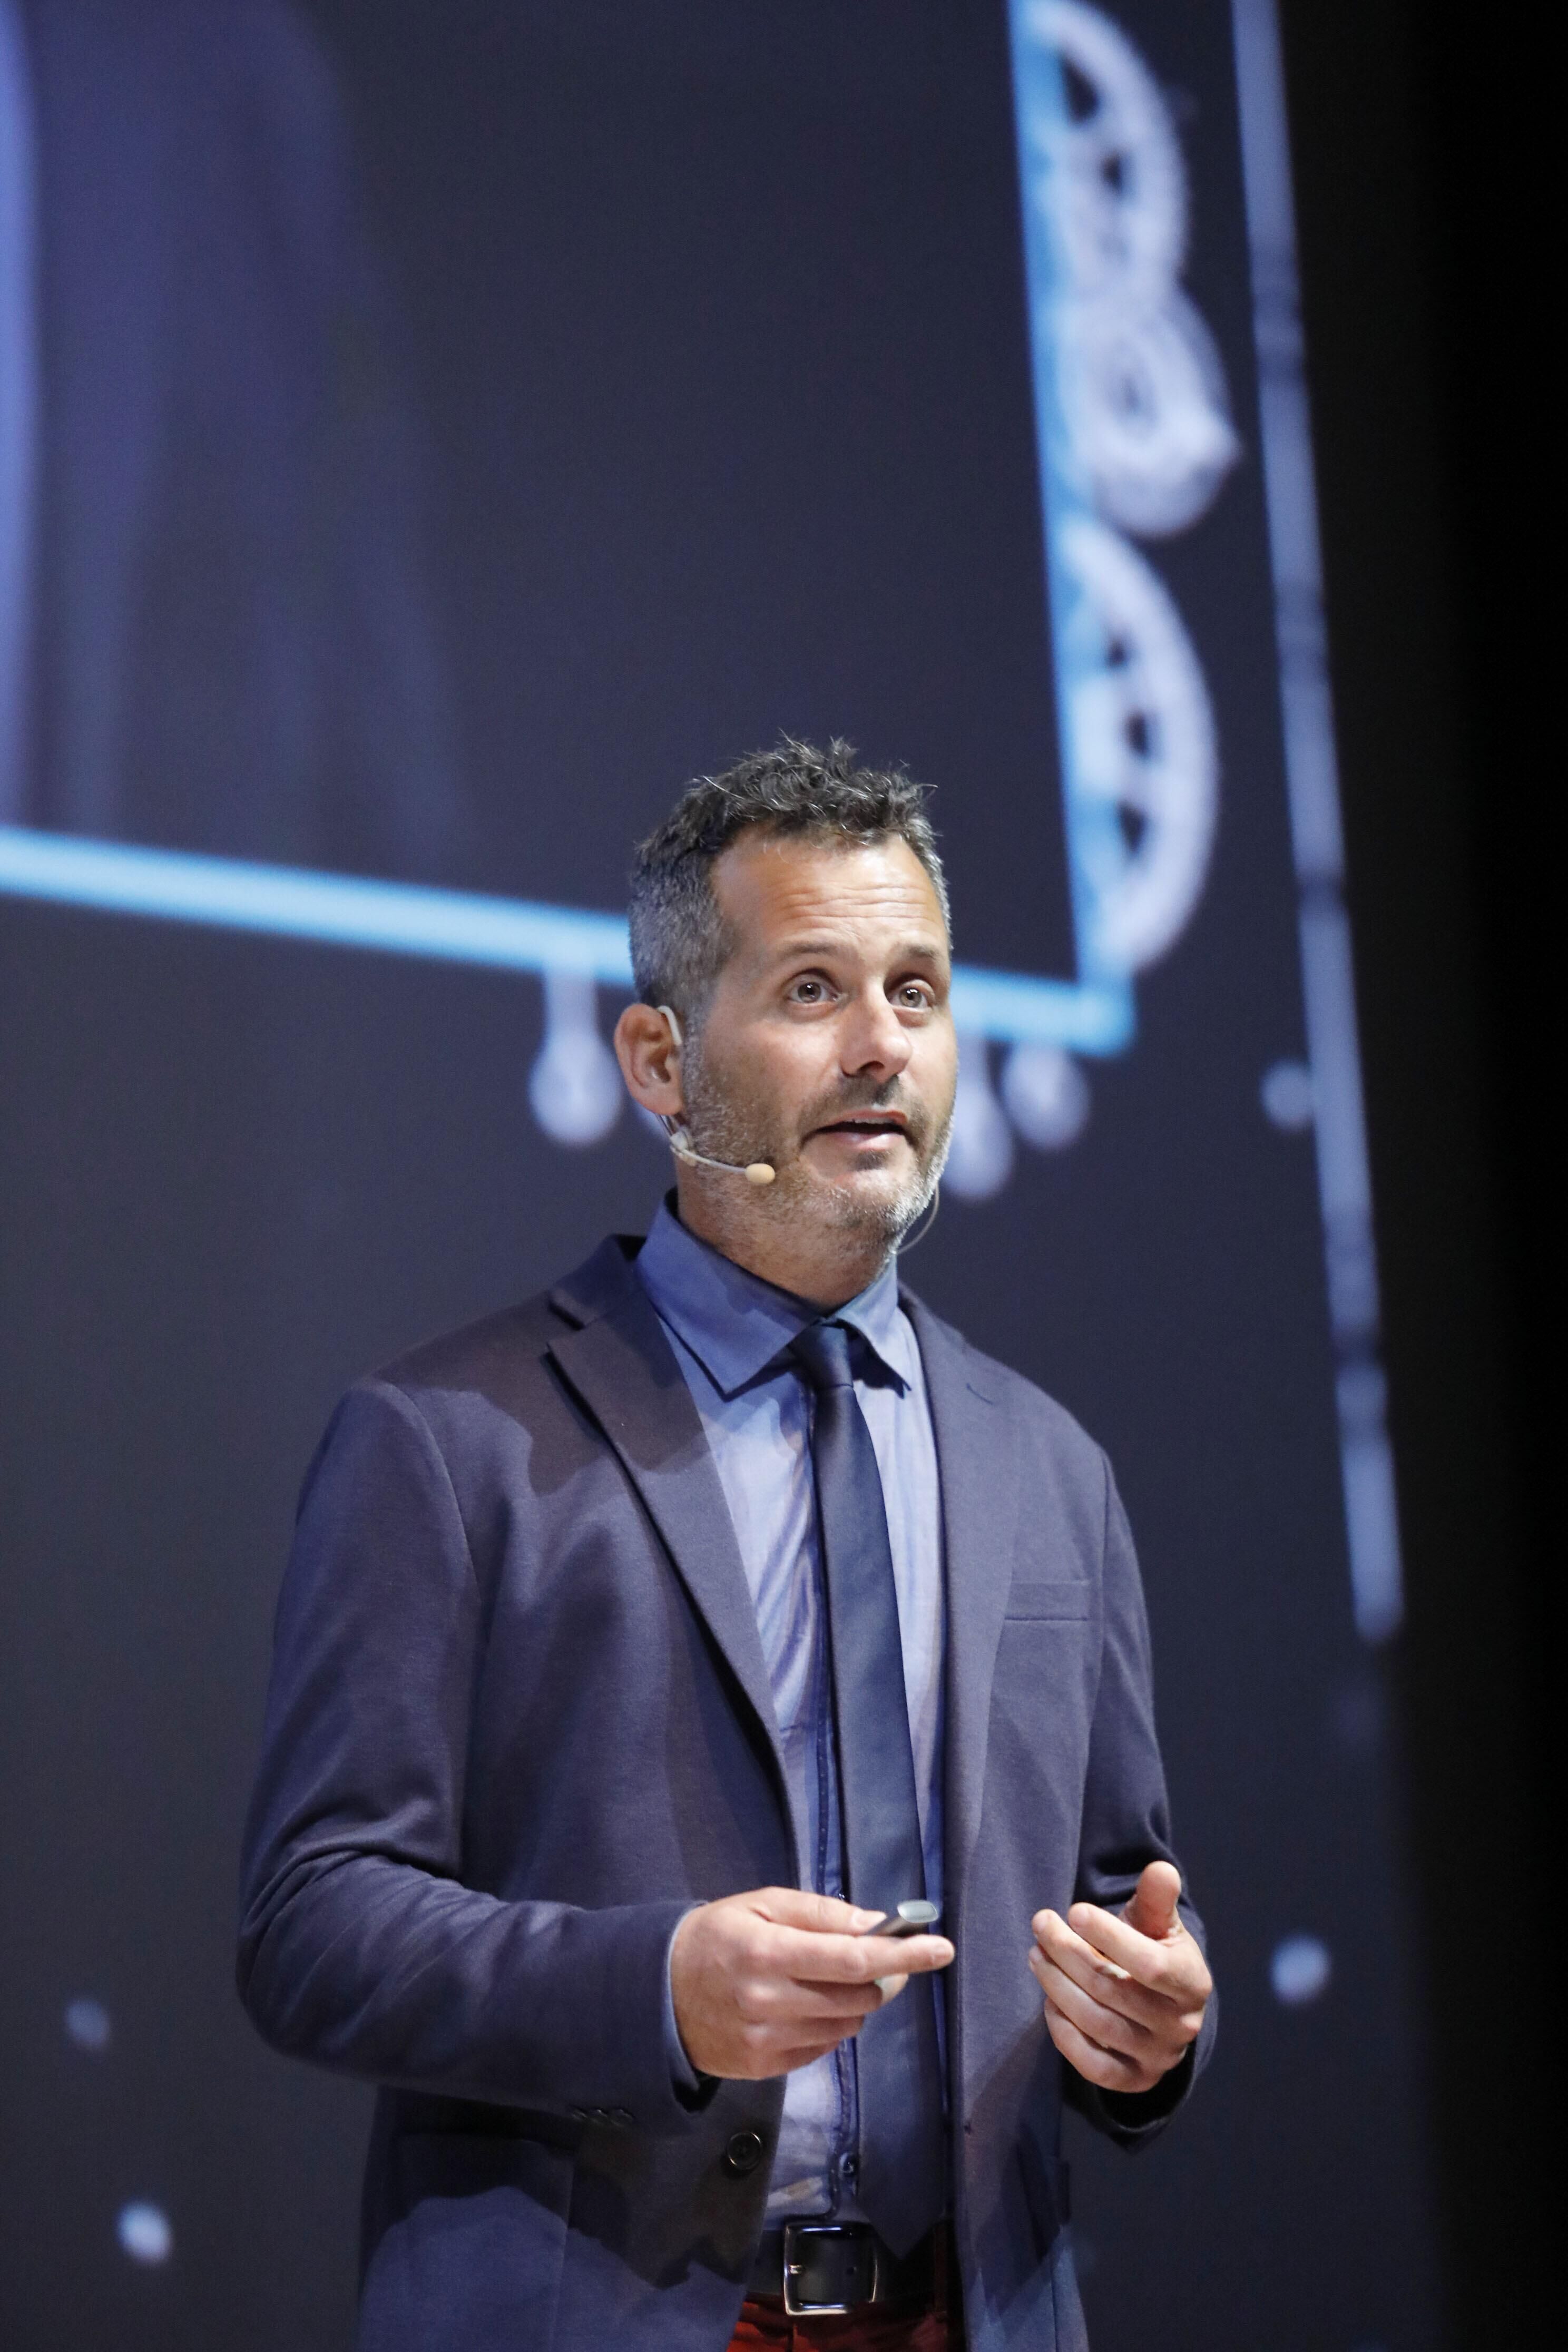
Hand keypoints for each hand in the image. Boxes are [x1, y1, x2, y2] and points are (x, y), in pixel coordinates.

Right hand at [671, 1887, 954, 2080]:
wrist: (660, 1992)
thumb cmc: (719, 1936)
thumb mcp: (763, 1905)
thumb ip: (821, 1914)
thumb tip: (875, 1925)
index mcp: (767, 1951)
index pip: (852, 1958)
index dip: (903, 1954)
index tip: (942, 1948)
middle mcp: (768, 2001)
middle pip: (857, 1997)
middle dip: (879, 1976)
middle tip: (873, 1957)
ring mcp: (766, 2040)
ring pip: (846, 2026)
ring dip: (853, 2002)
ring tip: (823, 1980)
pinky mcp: (765, 2068)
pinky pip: (823, 2048)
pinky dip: (829, 2025)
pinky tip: (803, 2006)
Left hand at [1029, 1861, 1210, 2095]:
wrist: (1160, 2008)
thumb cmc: (1153, 1952)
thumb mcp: (1159, 1924)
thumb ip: (1156, 1899)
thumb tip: (1161, 1869)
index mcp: (1192, 1982)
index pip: (1149, 1964)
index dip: (1109, 1937)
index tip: (1074, 1911)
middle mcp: (1180, 2026)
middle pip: (1113, 1991)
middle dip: (1068, 1954)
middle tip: (1041, 1925)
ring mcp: (1157, 2058)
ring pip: (1097, 2024)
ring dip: (1057, 1986)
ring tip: (1036, 1955)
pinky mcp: (1132, 2080)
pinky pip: (1091, 2064)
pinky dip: (1063, 2032)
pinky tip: (1047, 2000)